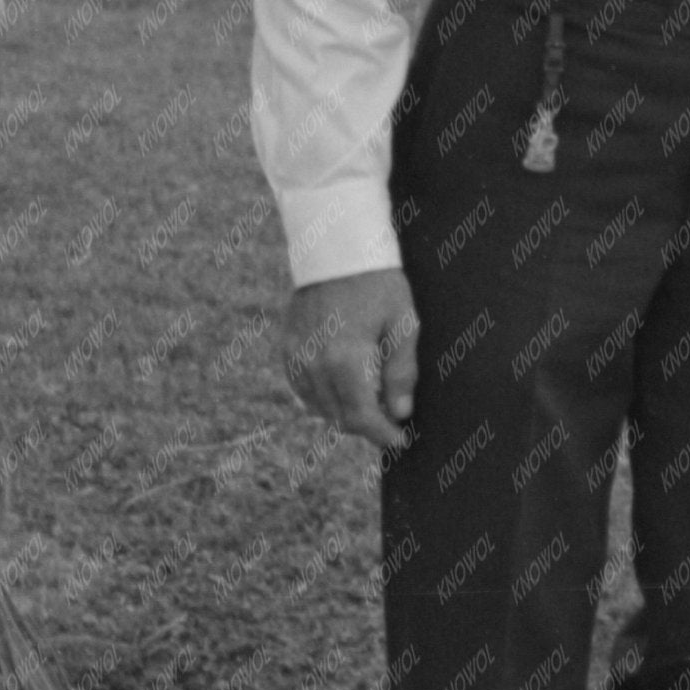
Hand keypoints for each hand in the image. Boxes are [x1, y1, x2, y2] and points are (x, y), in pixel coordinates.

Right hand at [282, 268, 418, 452]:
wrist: (337, 248)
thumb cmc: (378, 283)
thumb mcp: (403, 323)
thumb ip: (401, 372)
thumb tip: (399, 412)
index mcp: (346, 360)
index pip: (361, 417)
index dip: (382, 435)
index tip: (400, 441)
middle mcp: (314, 364)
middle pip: (339, 418)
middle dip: (367, 424)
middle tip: (391, 418)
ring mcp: (296, 357)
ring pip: (319, 408)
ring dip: (345, 411)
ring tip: (372, 397)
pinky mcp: (287, 349)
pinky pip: (303, 389)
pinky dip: (324, 396)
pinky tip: (345, 384)